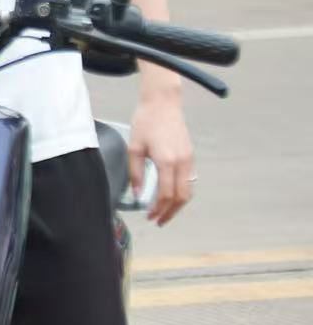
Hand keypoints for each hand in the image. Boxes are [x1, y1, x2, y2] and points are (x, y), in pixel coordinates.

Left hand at [129, 89, 193, 225]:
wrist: (163, 103)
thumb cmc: (145, 121)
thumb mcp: (134, 147)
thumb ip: (136, 173)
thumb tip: (137, 194)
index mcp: (167, 161)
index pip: (166, 194)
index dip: (158, 208)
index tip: (150, 216)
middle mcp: (182, 162)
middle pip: (182, 197)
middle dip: (170, 212)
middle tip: (159, 221)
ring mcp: (189, 159)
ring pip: (189, 191)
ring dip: (178, 205)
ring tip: (165, 212)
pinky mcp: (191, 156)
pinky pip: (189, 181)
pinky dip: (182, 193)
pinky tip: (171, 196)